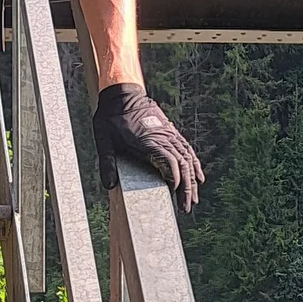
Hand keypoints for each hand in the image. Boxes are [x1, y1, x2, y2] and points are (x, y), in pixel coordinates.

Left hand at [93, 82, 202, 212]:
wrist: (121, 94)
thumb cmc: (111, 117)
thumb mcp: (104, 140)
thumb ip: (107, 163)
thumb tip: (109, 185)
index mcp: (149, 141)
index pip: (170, 163)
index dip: (176, 180)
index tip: (176, 196)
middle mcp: (163, 138)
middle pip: (182, 165)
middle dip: (186, 188)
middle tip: (186, 207)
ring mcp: (169, 135)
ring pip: (187, 159)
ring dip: (192, 180)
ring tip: (193, 198)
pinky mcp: (170, 132)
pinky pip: (187, 150)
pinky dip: (194, 164)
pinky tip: (198, 176)